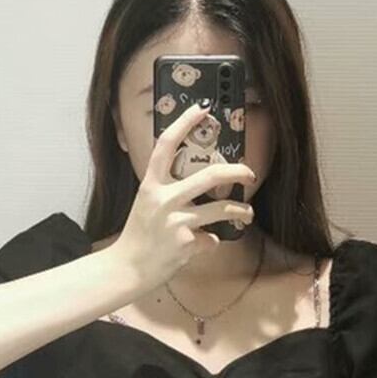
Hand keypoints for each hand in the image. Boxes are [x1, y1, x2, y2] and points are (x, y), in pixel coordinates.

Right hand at [112, 101, 255, 287]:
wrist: (127, 268)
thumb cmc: (138, 236)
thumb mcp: (146, 205)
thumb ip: (166, 191)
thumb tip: (197, 181)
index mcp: (150, 185)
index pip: (166, 145)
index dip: (184, 123)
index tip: (202, 109)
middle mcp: (163, 199)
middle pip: (209, 176)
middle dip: (236, 172)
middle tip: (249, 172)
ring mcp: (175, 222)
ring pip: (221, 210)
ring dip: (241, 211)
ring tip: (247, 213)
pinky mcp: (185, 244)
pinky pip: (211, 239)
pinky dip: (211, 243)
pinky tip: (203, 245)